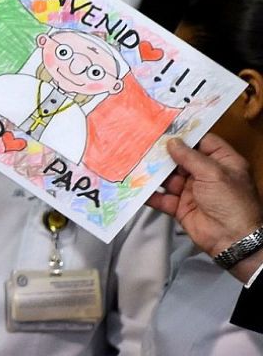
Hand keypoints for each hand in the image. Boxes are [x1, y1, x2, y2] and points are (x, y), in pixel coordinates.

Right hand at [148, 134, 262, 258]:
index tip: (165, 128)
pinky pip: (162, 198)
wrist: (232, 239)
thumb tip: (172, 142)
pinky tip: (136, 187)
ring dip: (154, 173)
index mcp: (222, 162)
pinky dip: (150, 194)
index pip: (203, 142)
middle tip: (143, 143)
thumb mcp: (213, 173)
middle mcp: (207, 174)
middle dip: (163, 154)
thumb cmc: (231, 201)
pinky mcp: (180, 207)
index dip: (186, 135)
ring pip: (169, 178)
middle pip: (181, 160)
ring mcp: (192, 191)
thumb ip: (190, 157)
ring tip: (134, 162)